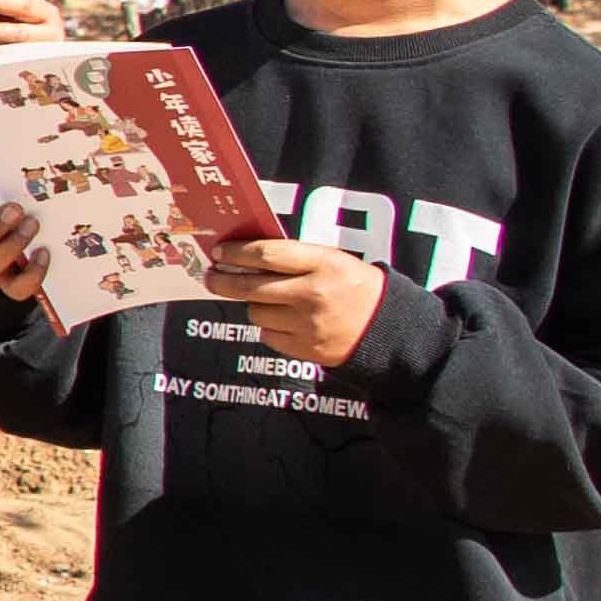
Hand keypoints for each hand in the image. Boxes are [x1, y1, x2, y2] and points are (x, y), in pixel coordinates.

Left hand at [214, 232, 387, 366]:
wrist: (388, 328)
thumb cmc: (355, 288)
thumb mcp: (333, 261)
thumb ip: (295, 257)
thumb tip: (245, 255)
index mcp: (323, 264)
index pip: (267, 254)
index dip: (236, 253)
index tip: (219, 251)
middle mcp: (313, 294)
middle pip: (249, 287)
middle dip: (222, 281)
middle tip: (211, 277)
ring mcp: (308, 324)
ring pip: (256, 312)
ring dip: (254, 305)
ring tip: (269, 300)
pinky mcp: (305, 349)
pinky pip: (268, 335)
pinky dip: (270, 327)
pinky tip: (285, 320)